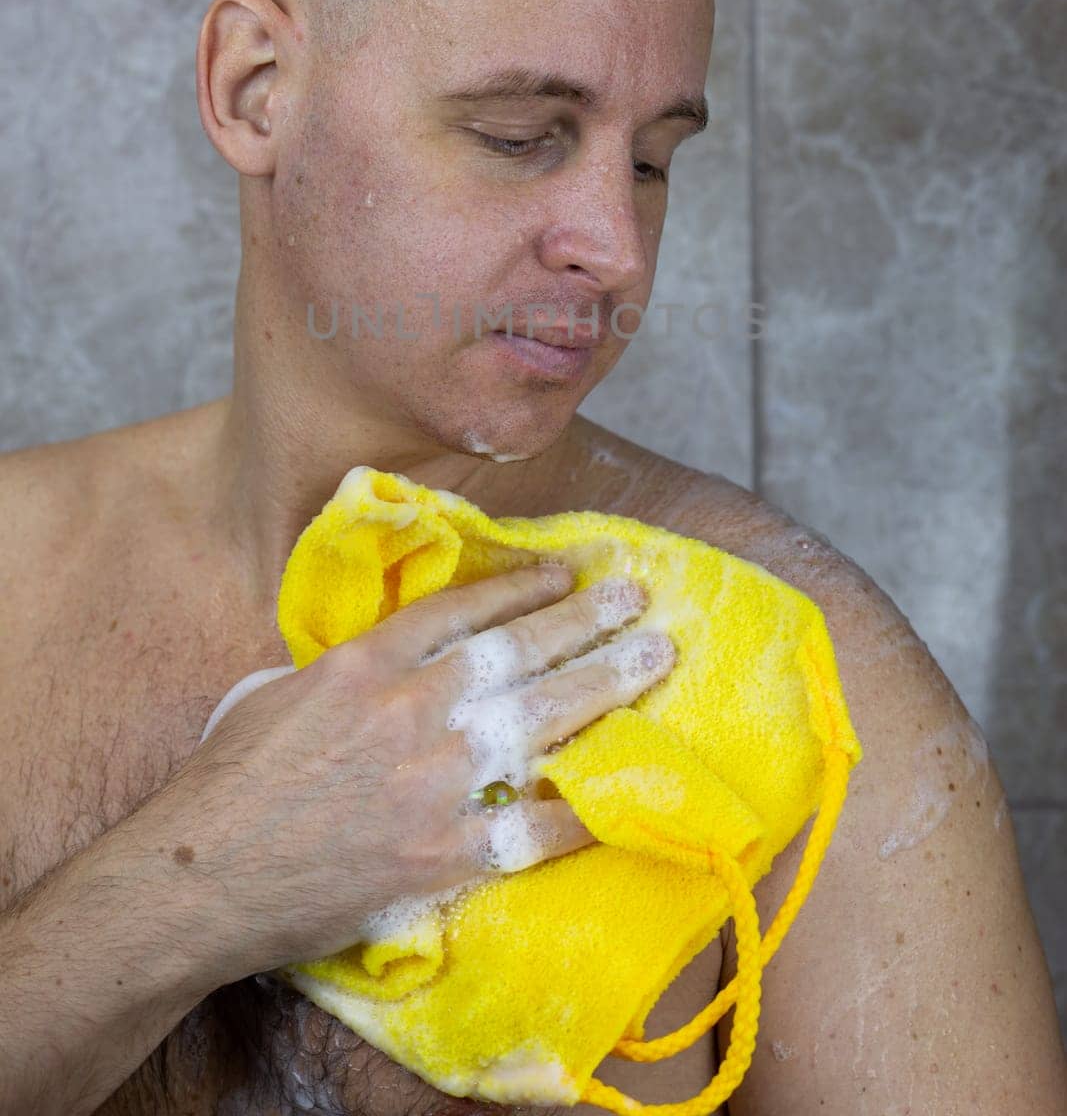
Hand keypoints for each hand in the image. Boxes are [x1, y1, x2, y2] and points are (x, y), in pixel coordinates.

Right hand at [156, 564, 674, 978]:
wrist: (201, 879)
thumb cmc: (226, 783)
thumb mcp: (275, 691)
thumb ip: (345, 666)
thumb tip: (392, 655)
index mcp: (365, 664)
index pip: (462, 610)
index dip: (521, 586)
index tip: (565, 573)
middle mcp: (408, 710)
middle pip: (517, 653)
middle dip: (584, 621)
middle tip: (638, 600)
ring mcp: (429, 781)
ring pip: (538, 721)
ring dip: (604, 686)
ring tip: (652, 658)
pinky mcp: (439, 853)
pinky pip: (530, 826)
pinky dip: (579, 808)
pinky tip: (621, 787)